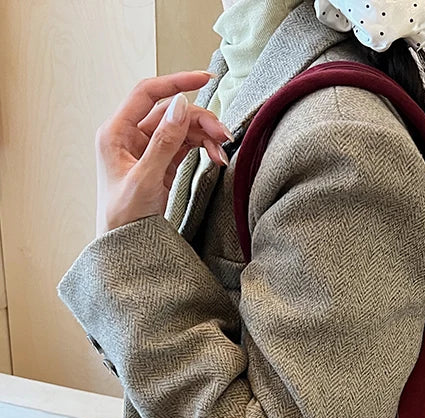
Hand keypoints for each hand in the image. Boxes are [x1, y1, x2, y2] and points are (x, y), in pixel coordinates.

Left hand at [95, 71, 232, 235]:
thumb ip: (163, 142)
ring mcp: (147, 150)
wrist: (124, 247)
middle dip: (200, 120)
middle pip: (171, 113)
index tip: (204, 79)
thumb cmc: (123, 218)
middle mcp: (130, 137)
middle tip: (224, 136)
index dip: (176, 82)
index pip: (147, 94)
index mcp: (116, 133)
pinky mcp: (161, 164)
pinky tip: (216, 158)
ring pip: (181, 130)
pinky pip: (185, 147)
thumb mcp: (145, 179)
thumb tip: (181, 107)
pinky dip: (202, 149)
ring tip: (222, 152)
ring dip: (205, 136)